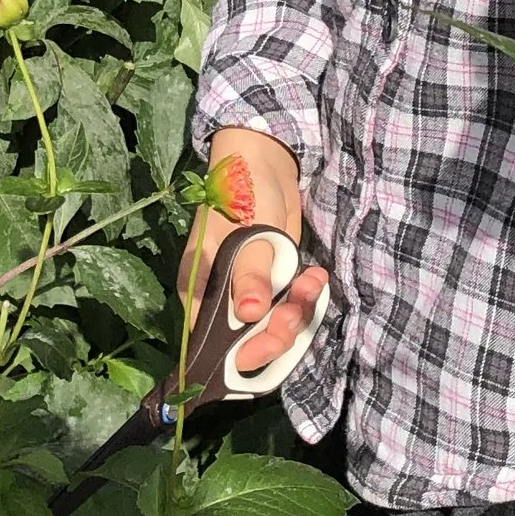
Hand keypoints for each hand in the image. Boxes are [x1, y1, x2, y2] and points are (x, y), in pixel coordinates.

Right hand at [179, 126, 328, 378]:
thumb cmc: (243, 192)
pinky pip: (289, 306)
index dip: (241, 354)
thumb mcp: (246, 232)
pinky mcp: (273, 282)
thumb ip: (249, 274)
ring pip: (273, 326)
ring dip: (297, 312)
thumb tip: (249, 314)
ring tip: (310, 281)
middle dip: (277, 334)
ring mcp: (249, 292)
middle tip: (295, 311)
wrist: (264, 161)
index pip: (212, 343)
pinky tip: (315, 275)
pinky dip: (305, 297)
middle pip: (247, 342)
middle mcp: (221, 298)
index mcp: (200, 290)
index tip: (271, 342)